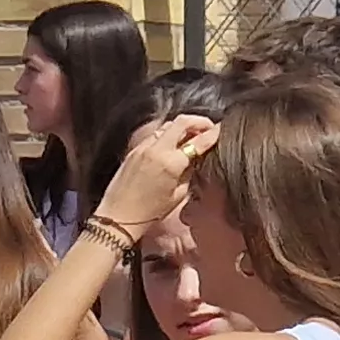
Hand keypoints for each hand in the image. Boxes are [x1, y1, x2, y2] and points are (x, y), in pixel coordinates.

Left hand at [95, 115, 217, 231]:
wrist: (118, 217)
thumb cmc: (148, 213)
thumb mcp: (178, 195)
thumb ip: (190, 173)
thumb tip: (197, 159)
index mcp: (171, 163)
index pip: (197, 141)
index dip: (213, 133)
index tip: (221, 130)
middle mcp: (156, 150)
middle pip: (181, 122)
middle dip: (198, 121)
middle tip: (208, 128)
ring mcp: (143, 147)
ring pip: (167, 125)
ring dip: (182, 126)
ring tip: (192, 134)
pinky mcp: (134, 150)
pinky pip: (154, 134)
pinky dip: (167, 133)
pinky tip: (173, 143)